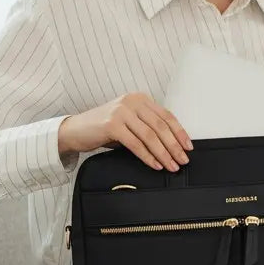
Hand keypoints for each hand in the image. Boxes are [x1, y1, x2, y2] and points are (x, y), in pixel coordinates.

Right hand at [57, 93, 191, 170]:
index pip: (166, 116)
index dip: (180, 132)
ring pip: (150, 136)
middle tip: (183, 160)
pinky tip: (155, 165)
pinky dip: (148, 156)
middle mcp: (132, 101)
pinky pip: (136, 144)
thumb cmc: (104, 128)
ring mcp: (121, 112)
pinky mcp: (111, 125)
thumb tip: (172, 145)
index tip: (188, 147)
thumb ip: (147, 126)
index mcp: (140, 98)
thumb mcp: (129, 122)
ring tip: (171, 166)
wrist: (75, 130)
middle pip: (160, 126)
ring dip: (164, 154)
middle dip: (174, 146)